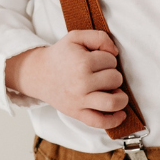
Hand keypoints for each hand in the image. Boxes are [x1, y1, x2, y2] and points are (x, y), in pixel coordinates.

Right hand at [5, 30, 127, 129]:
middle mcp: (81, 83)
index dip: (108, 58)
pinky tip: (120, 114)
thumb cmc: (60, 56)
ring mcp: (79, 100)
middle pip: (115, 79)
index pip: (111, 60)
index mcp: (82, 62)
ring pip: (112, 102)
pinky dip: (114, 121)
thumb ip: (99, 37)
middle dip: (113, 75)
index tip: (97, 60)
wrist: (39, 74)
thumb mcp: (76, 37)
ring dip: (120, 98)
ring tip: (115, 92)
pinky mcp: (77, 113)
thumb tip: (115, 52)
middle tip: (101, 74)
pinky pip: (100, 122)